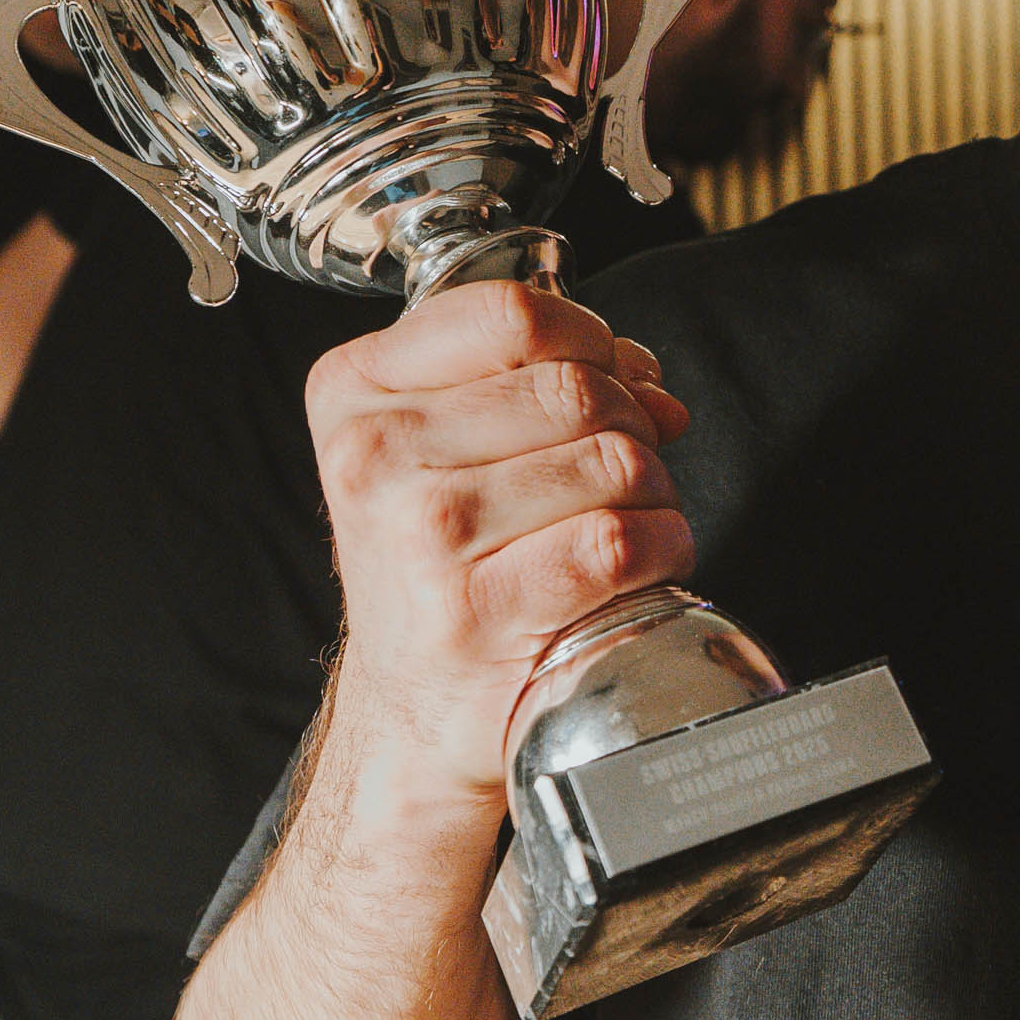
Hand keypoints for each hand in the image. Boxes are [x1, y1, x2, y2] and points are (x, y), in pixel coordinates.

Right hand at [304, 282, 690, 800]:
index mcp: (356, 393)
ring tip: (626, 523)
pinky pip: (619, 540)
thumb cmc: (443, 567)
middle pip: (575, 385)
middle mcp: (376, 457)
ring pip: (612, 458)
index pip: (512, 312)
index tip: (606, 377)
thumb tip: (646, 377)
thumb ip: (537, 379)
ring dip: (655, 490)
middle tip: (624, 471)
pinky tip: (644, 564)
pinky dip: (663, 546)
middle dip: (633, 424)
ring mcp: (423, 535)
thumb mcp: (448, 445)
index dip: (590, 337)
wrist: (415, 707)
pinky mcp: (480, 611)